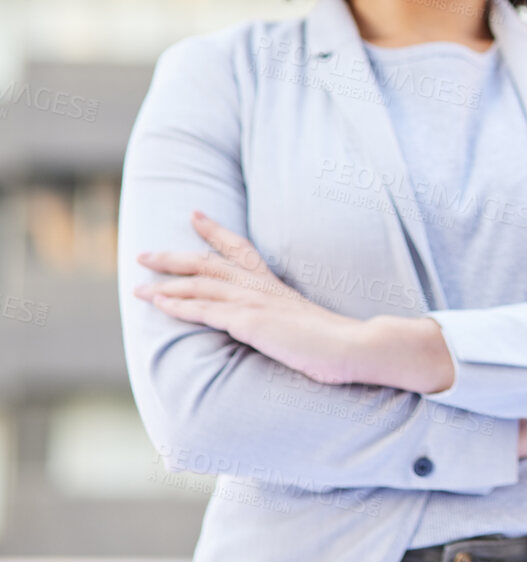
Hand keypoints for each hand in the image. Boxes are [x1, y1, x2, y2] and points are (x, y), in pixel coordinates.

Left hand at [134, 211, 454, 391]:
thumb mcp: (307, 325)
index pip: (241, 250)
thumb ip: (288, 321)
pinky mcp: (251, 321)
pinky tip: (158, 302)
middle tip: (145, 253)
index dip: (216, 232)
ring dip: (166, 281)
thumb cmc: (338, 344)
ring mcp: (256, 303)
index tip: (195, 215)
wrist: (354, 346)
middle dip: (175, 256)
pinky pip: (206, 308)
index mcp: (275, 287)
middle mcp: (262, 289)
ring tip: (138, 281)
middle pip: (210, 263)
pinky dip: (178, 303)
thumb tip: (280, 328)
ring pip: (201, 283)